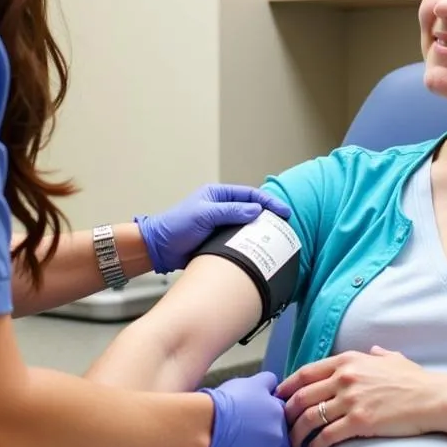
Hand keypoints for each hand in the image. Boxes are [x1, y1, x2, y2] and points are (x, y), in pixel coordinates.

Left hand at [136, 184, 291, 273]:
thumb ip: (230, 211)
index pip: (249, 194)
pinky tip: (260, 251)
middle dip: (269, 216)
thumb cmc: (177, 227)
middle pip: (252, 210)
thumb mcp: (204, 215)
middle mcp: (221, 208)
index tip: (284, 212)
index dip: (268, 202)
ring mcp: (221, 225)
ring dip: (261, 232)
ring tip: (278, 239)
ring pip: (247, 227)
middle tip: (286, 225)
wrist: (160, 249)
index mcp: (218, 195)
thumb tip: (256, 210)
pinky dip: (250, 245)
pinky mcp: (219, 241)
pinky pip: (239, 241)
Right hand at [196, 371, 292, 446]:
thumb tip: (273, 384)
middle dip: (275, 438)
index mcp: (280, 411)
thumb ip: (267, 382)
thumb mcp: (250, 382)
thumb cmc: (225, 401)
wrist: (207, 424)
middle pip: (286, 439)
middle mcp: (280, 434)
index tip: (265, 422)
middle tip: (257, 436)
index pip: (289, 417)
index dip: (276, 419)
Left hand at [277, 346, 446, 446]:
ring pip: (309, 417)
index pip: (305, 372)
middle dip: (286, 413)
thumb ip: (377, 355)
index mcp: (348, 360)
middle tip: (280, 425)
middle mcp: (344, 378)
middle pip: (301, 396)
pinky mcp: (359, 422)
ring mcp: (351, 400)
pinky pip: (327, 435)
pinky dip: (314, 446)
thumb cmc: (415, 380)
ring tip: (292, 444)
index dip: (287, 386)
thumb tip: (373, 351)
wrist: (435, 398)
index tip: (277, 398)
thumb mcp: (392, 359)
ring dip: (296, 433)